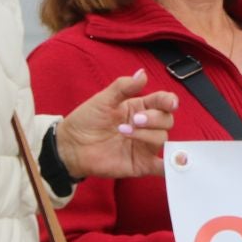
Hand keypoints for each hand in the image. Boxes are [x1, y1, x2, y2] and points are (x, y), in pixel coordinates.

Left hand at [54, 69, 179, 179]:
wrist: (70, 146)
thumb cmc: (86, 121)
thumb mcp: (102, 99)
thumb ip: (123, 87)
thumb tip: (142, 73)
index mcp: (140, 108)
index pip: (163, 102)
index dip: (169, 101)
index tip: (169, 102)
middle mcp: (146, 127)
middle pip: (167, 121)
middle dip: (155, 119)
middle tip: (135, 120)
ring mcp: (144, 146)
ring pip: (163, 139)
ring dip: (148, 135)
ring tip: (124, 133)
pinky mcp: (141, 164)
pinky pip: (162, 167)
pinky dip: (171, 166)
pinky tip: (171, 162)